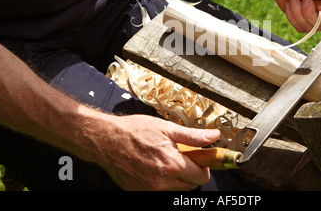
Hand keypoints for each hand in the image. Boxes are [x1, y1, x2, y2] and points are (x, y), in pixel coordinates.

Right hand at [96, 114, 220, 190]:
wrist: (107, 140)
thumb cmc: (134, 131)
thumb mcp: (167, 128)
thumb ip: (194, 136)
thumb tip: (214, 136)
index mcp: (173, 165)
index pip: (202, 176)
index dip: (203, 165)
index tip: (198, 156)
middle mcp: (163, 182)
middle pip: (191, 185)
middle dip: (191, 171)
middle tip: (181, 154)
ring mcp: (151, 190)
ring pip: (177, 189)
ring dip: (177, 177)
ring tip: (166, 158)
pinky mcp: (141, 192)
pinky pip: (161, 190)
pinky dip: (163, 181)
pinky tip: (155, 165)